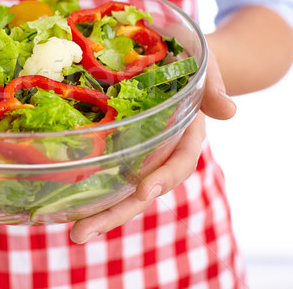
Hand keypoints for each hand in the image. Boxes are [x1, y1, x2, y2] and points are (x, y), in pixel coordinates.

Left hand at [69, 51, 235, 243]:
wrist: (176, 58)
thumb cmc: (191, 62)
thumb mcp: (207, 68)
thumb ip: (215, 88)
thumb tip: (229, 112)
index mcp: (186, 135)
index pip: (179, 162)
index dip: (164, 177)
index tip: (143, 190)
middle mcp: (162, 151)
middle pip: (141, 190)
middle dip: (114, 213)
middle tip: (80, 234)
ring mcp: (140, 152)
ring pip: (120, 187)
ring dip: (97, 210)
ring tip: (72, 232)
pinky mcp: (119, 144)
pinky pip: (105, 167)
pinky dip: (89, 186)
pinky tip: (63, 203)